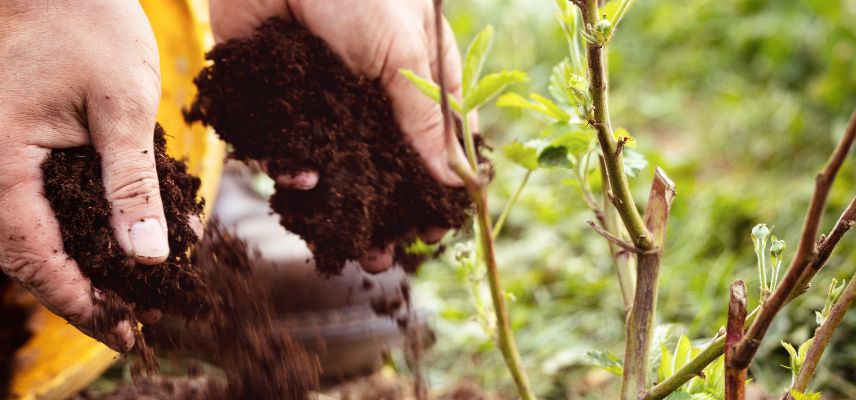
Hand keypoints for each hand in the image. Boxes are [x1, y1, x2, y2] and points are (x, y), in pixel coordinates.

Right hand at [0, 1, 166, 350]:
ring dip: (78, 267)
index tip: (122, 333)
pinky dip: (76, 230)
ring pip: (31, 234)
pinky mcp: (16, 150)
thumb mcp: (124, 106)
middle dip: (80, 293)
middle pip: (28, 256)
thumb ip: (133, 182)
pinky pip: (39, 203)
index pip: (35, 256)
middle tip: (131, 323)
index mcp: (1, 160)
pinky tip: (119, 242)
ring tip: (128, 295)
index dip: (79, 301)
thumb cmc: (89, 27)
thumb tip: (150, 256)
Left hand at [210, 0, 470, 270]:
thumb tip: (455, 181)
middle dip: (384, 215)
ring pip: (337, 167)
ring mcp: (327, 100)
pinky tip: (295, 182)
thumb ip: (425, 119)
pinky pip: (287, 146)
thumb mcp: (405, 55)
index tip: (434, 233)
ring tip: (338, 243)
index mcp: (417, 81)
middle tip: (380, 257)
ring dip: (337, 208)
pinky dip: (290, 168)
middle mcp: (375, 97)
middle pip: (386, 169)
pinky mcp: (281, 97)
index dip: (437, 193)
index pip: (437, 148)